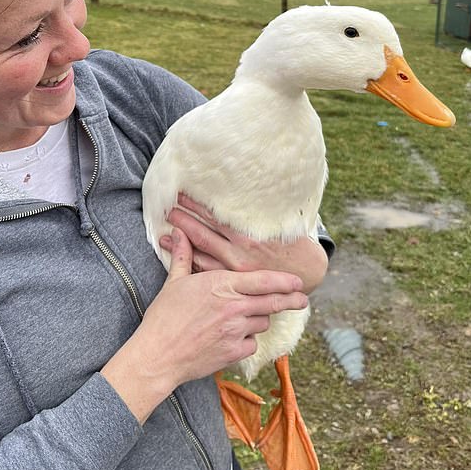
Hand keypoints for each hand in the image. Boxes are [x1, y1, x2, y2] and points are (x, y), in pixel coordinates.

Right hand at [100, 228, 307, 422]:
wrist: (158, 355)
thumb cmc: (163, 317)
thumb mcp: (174, 282)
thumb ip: (183, 256)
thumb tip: (179, 233)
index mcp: (221, 285)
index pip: (263, 280)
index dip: (284, 281)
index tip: (298, 282)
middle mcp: (233, 306)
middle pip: (272, 302)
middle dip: (291, 300)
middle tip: (302, 299)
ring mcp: (235, 330)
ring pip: (263, 322)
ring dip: (259, 319)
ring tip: (245, 318)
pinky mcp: (234, 352)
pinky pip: (252, 343)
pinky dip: (247, 340)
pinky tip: (233, 337)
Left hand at [159, 193, 328, 293]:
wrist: (306, 273)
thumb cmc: (290, 243)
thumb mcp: (276, 224)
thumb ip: (255, 212)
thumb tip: (241, 188)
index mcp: (249, 235)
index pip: (215, 217)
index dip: (196, 206)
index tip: (181, 194)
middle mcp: (239, 253)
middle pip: (203, 234)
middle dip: (183, 222)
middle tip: (166, 209)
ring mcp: (234, 270)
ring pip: (201, 255)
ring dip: (182, 244)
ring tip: (164, 234)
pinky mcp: (234, 281)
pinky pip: (209, 272)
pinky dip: (192, 263)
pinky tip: (179, 256)